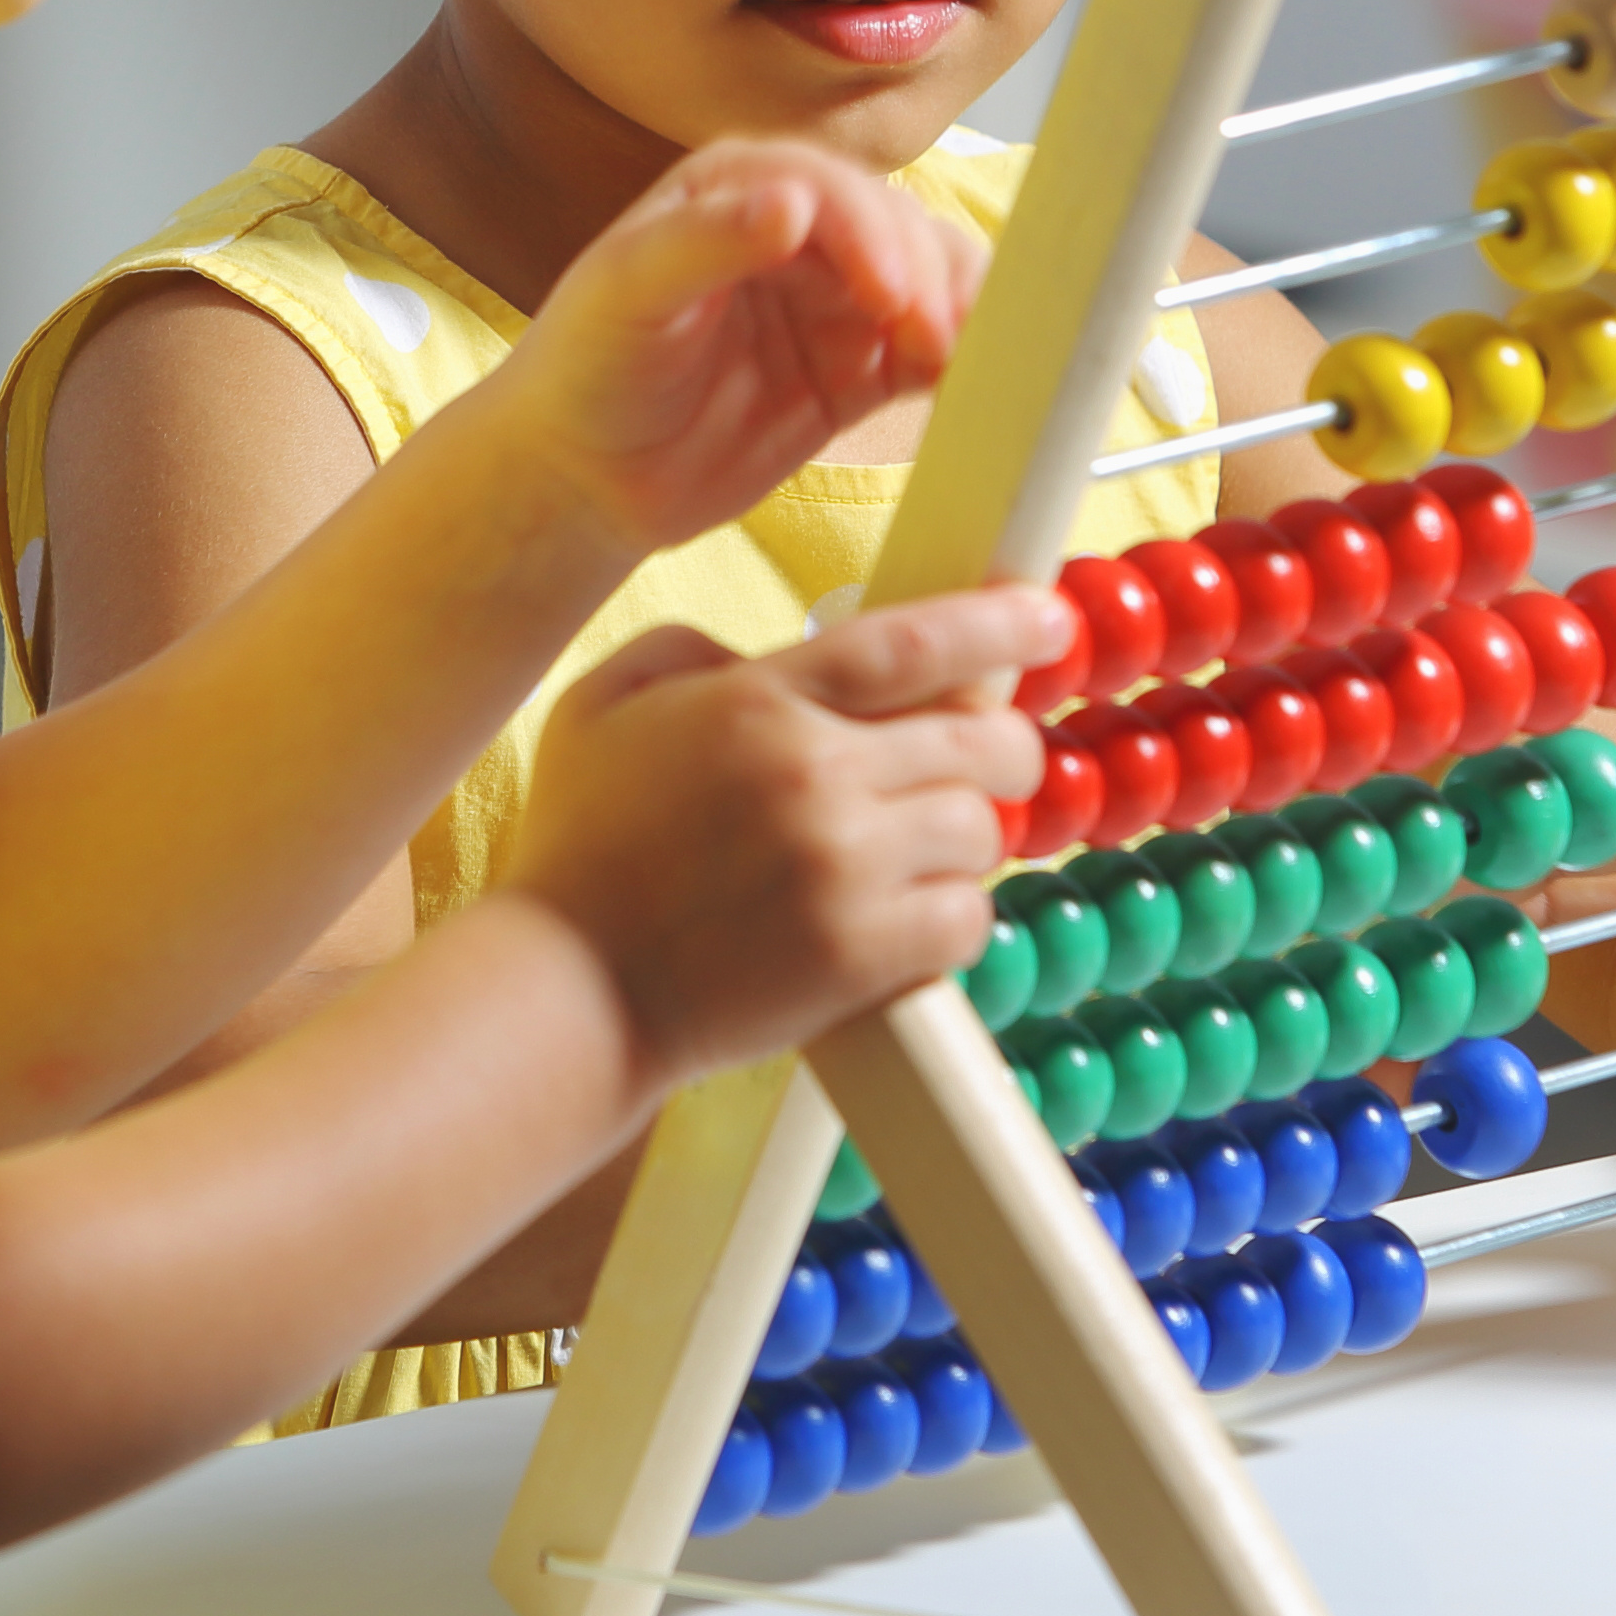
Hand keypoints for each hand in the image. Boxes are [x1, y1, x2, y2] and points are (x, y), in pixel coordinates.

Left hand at [476, 141, 985, 560]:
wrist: (583, 477)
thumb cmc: (584, 370)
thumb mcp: (625, 294)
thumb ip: (704, 241)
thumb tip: (792, 202)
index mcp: (739, 185)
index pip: (830, 188)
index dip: (871, 234)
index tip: (888, 294)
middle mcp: (801, 229)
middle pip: (898, 229)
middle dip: (927, 278)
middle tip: (933, 341)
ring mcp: (837, 300)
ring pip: (932, 281)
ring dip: (961, 312)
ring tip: (964, 361)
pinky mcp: (861, 368)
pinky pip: (933, 353)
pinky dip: (965, 363)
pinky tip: (974, 386)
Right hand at [500, 589, 1050, 1083]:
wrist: (566, 994)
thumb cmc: (577, 849)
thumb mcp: (601, 705)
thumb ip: (688, 650)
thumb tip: (767, 656)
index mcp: (757, 702)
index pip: (914, 643)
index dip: (999, 625)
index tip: (1049, 621)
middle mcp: (813, 776)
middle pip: (980, 736)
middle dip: (1007, 742)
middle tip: (994, 757)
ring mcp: (843, 871)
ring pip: (985, 829)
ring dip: (972, 834)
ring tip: (930, 846)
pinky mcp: (861, 958)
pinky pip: (968, 919)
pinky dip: (957, 914)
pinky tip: (917, 914)